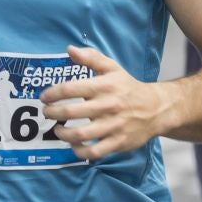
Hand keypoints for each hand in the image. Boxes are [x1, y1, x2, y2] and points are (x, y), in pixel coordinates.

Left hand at [38, 45, 169, 160]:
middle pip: (71, 112)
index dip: (52, 93)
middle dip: (52, 113)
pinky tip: (74, 144)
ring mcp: (113, 126)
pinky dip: (79, 151)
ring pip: (80, 134)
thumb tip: (70, 49)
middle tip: (47, 112)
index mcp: (104, 86)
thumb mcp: (112, 68)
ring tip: (58, 129)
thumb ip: (91, 58)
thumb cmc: (128, 87)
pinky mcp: (118, 142)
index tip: (45, 97)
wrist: (156, 108)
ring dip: (62, 134)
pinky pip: (94, 152)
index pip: (70, 88)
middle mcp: (108, 106)